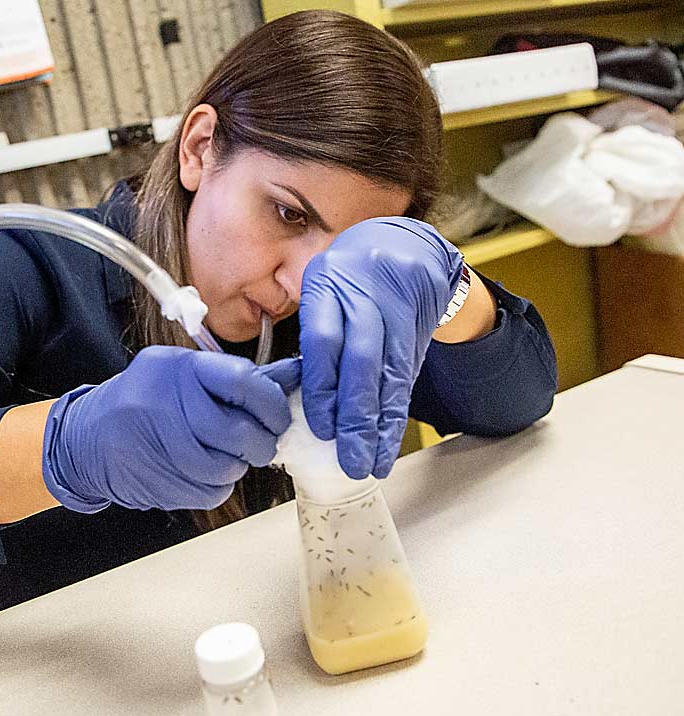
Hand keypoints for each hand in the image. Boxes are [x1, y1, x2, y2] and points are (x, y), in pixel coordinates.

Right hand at [42, 347, 300, 512]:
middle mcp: (163, 401)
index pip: (242, 380)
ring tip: (228, 458)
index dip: (271, 403)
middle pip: (236, 431)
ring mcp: (155, 443)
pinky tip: (205, 474)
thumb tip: (292, 379)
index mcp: (176, 367)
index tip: (278, 417)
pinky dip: (217, 487)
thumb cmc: (145, 402)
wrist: (86, 440)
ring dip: (237, 467)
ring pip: (226, 467)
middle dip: (260, 444)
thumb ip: (231, 379)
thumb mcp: (180, 374)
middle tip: (261, 444)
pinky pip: (210, 492)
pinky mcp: (155, 480)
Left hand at [299, 217, 462, 478]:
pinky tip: (388, 441)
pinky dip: (396, 413)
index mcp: (327, 283)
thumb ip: (314, 339)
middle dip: (355, 415)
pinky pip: (407, 376)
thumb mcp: (323, 291)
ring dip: (380, 424)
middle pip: (361, 360)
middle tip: (350, 458)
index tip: (321, 428)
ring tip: (371, 462)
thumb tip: (301, 403)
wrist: (406, 248)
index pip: (323, 338)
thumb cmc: (348, 281)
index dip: (323, 386)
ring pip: (389, 373)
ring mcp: (397, 308)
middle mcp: (364, 293)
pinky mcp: (420, 326)